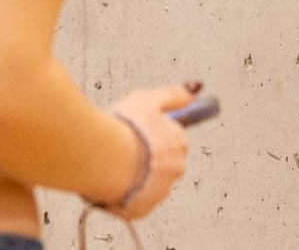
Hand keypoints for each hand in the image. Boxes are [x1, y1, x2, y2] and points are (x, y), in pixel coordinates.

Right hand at [105, 82, 196, 218]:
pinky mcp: (141, 210)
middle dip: (147, 157)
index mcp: (179, 143)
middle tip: (123, 146)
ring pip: (148, 182)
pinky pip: (134, 200)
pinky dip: (125, 193)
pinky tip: (112, 180)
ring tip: (114, 163)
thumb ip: (174, 95)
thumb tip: (196, 89)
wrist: (102, 159)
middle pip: (163, 162)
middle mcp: (175, 170)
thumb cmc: (126, 128)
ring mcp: (159, 192)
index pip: (173, 138)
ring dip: (136, 175)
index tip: (137, 131)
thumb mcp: (149, 99)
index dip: (153, 133)